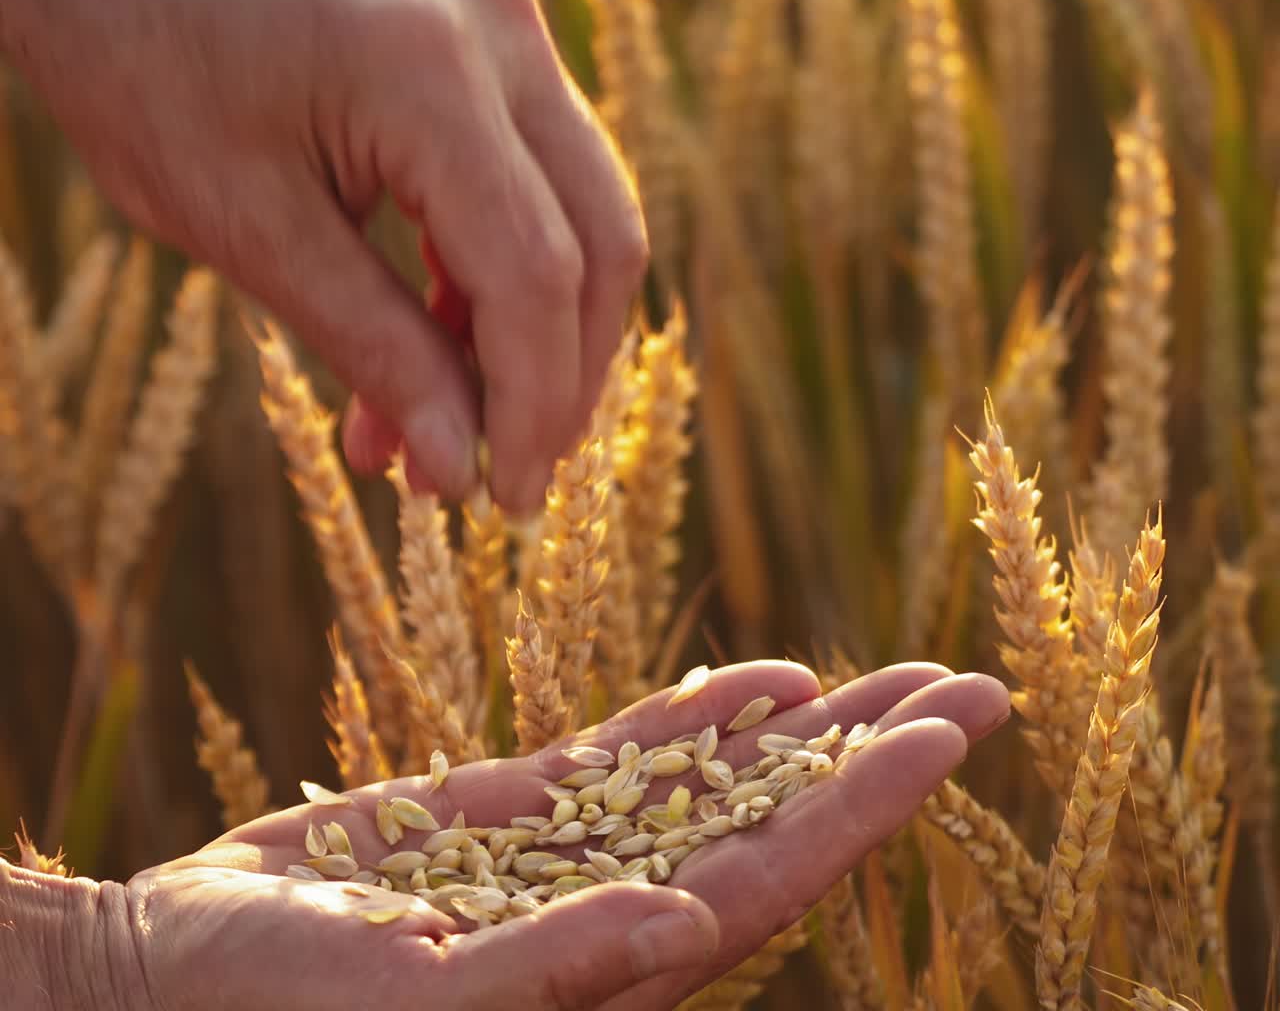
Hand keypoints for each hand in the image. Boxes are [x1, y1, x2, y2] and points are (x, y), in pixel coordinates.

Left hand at [27, 0, 646, 513]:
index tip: (508, 498)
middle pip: (599, 237)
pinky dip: (496, 271)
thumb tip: (460, 467)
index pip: (536, 269)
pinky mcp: (492, 34)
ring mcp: (504, 18)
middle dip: (561, 374)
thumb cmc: (143, 72)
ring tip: (443, 426)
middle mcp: (497, 26)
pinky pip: (535, 174)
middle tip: (505, 473)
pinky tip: (433, 341)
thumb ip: (374, 350)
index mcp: (426, 68)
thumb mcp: (249, 233)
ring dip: (526, 332)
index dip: (534, 401)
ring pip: (582, 211)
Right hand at [90, 662, 1007, 1009]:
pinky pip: (635, 755)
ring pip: (723, 778)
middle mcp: (619, 909)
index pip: (779, 873)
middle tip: (973, 681)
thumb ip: (551, 971)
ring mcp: (575, 853)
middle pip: (781, 818)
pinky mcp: (518, 814)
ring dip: (814, 726)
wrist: (176, 976)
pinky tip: (769, 683)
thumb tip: (680, 926)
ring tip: (897, 672)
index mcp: (616, 970)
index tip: (953, 730)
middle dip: (879, 751)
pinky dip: (704, 716)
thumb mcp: (408, 1005)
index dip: (871, 800)